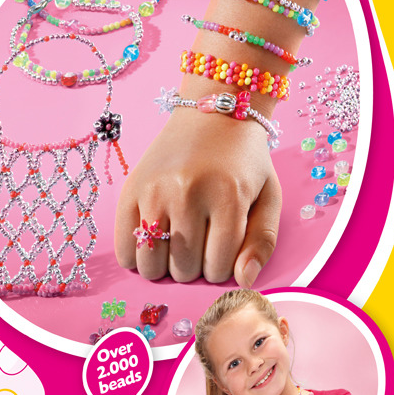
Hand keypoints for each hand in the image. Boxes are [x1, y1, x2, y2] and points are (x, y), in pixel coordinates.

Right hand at [115, 107, 280, 284]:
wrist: (212, 112)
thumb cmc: (244, 161)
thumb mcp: (269, 196)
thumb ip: (263, 242)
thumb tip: (243, 281)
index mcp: (228, 197)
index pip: (217, 268)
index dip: (221, 268)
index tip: (222, 248)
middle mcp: (187, 193)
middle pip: (183, 269)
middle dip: (195, 266)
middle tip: (200, 241)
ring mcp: (154, 191)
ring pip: (151, 264)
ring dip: (166, 266)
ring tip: (177, 245)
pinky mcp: (130, 189)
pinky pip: (124, 250)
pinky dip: (137, 258)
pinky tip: (154, 242)